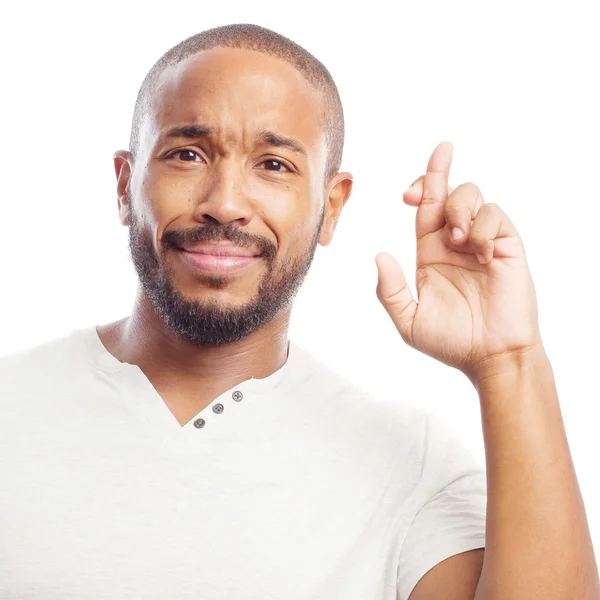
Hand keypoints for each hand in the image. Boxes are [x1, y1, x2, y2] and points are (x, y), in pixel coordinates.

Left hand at [375, 142, 542, 378]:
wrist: (490, 357)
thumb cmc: (450, 342)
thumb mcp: (409, 320)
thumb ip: (389, 290)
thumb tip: (380, 255)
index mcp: (430, 252)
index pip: (425, 208)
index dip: (422, 184)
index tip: (409, 190)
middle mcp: (455, 241)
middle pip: (447, 191)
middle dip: (434, 178)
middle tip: (421, 194)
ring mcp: (482, 241)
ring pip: (471, 196)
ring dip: (458, 211)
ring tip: (456, 241)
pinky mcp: (507, 245)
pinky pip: (495, 215)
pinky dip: (484, 229)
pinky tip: (483, 255)